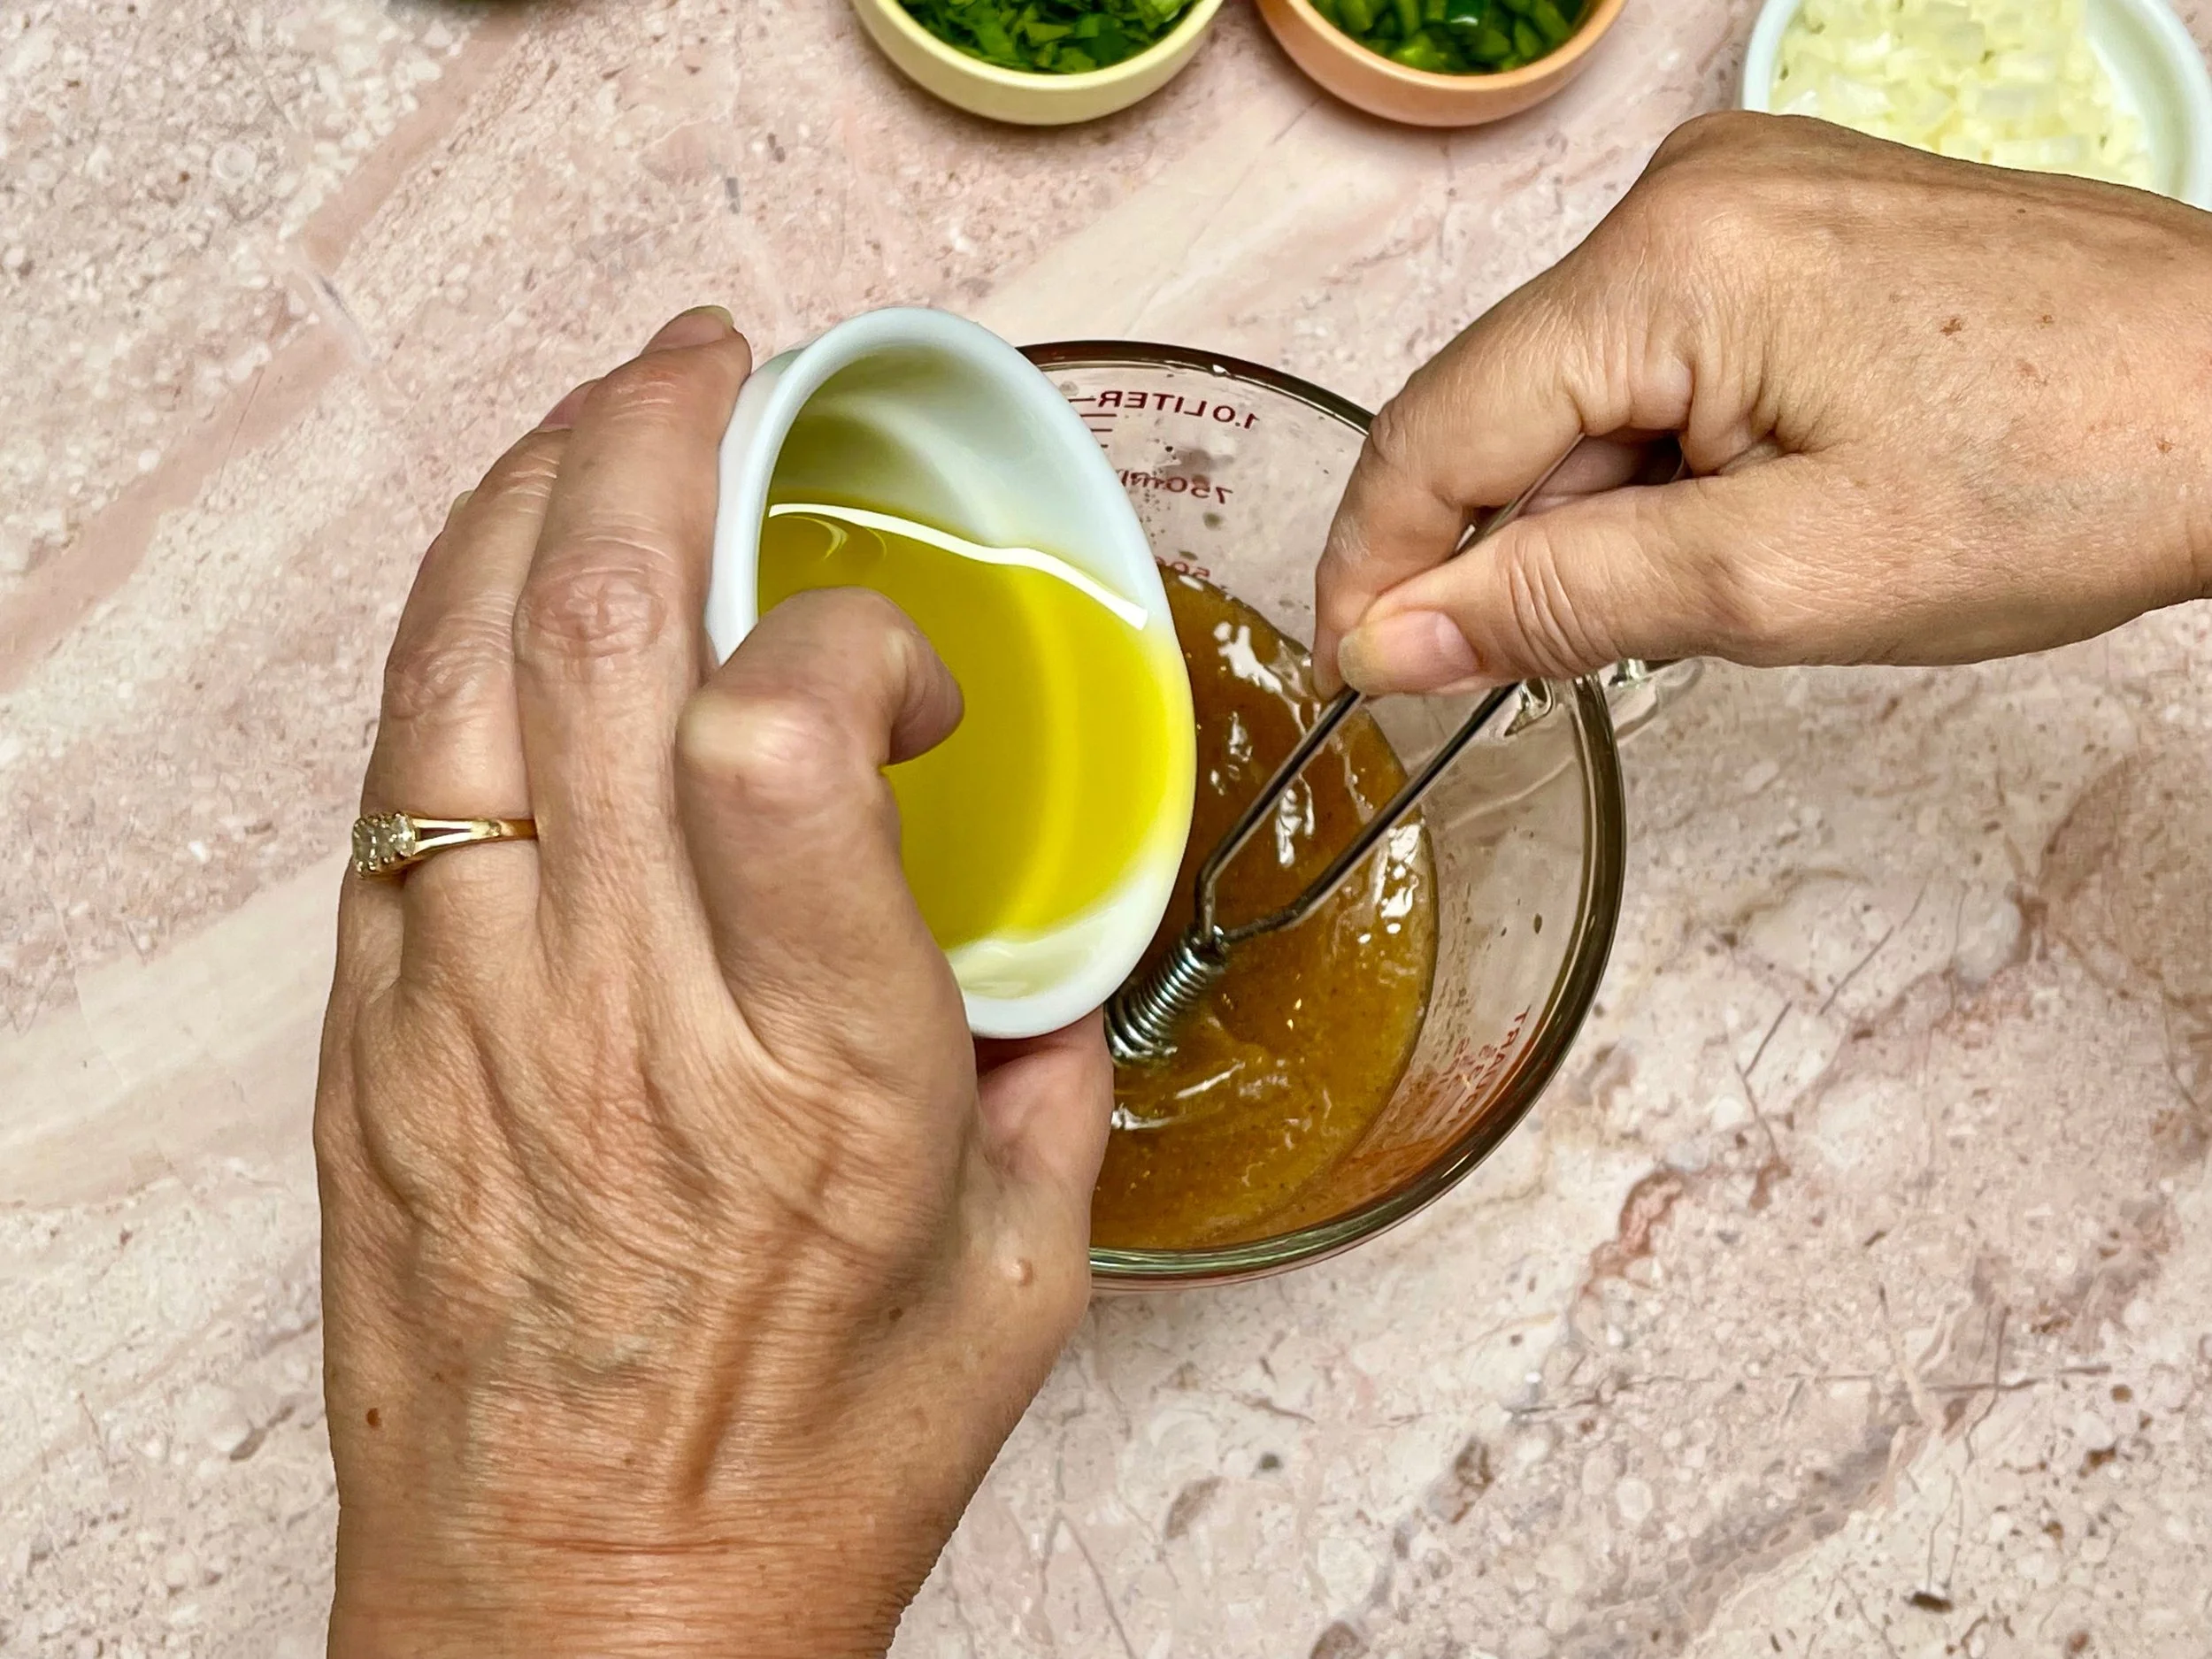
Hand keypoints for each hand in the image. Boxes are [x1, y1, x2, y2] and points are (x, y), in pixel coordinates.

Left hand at [315, 307, 1108, 1656]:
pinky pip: (393, 781)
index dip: (842, 628)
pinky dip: (443, 643)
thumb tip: (1042, 950)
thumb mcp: (1019, 1287)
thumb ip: (1046, 1079)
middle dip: (645, 438)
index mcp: (824, 1073)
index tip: (894, 673)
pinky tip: (493, 590)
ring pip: (460, 672)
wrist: (575, 1625)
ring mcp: (471, 1015)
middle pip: (589, 631)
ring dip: (525, 501)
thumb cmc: (798, 1476)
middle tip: (703, 369)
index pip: (781, 729)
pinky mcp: (376, 1043)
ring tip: (594, 423)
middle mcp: (631, 1015)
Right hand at [1315, 112, 2211, 695]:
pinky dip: (1665, 461)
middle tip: (1569, 666)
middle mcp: (1686, 198)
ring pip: (1584, 389)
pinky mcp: (1792, 226)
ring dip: (1605, 510)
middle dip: (1517, 545)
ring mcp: (1743, 199)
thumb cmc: (2067, 473)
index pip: (1439, 424)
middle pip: (1508, 404)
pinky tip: (1748, 516)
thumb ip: (1567, 602)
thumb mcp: (1787, 579)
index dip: (1378, 562)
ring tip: (1728, 578)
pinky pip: (1660, 357)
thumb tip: (1399, 639)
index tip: (1358, 673)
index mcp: (1670, 265)